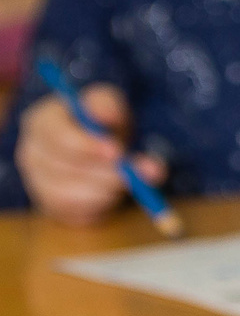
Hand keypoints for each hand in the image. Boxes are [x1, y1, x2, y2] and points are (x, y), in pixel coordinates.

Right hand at [16, 84, 165, 224]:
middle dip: (104, 172)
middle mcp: (31, 152)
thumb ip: (108, 105)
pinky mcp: (51, 204)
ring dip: (106, 189)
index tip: (118, 151)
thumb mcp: (106, 103)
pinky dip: (100, 205)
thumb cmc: (100, 121)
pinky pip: (74, 212)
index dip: (87, 146)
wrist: (99, 146)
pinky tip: (113, 191)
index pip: (56, 136)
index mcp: (41, 122)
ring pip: (69, 194)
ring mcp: (37, 181)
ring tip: (127, 179)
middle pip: (63, 168)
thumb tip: (110, 116)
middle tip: (133, 172)